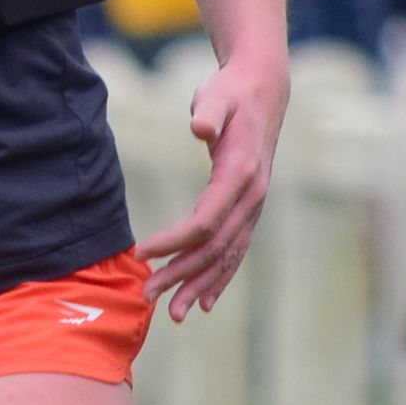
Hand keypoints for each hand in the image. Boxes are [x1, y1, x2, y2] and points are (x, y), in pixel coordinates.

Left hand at [134, 56, 289, 321]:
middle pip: (214, 247)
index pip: (205, 221)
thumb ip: (208, 111)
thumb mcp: (216, 94)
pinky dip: (220, 278)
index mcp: (241, 174)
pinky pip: (235, 252)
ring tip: (173, 312)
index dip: (173, 241)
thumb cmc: (231, 93)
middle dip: (181, 274)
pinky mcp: (249, 210)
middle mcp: (252, 198)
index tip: (142, 254)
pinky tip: (204, 301)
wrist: (263, 91)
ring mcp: (254, 207)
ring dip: (199, 286)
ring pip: (226, 257)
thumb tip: (200, 128)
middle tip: (147, 295)